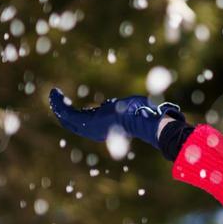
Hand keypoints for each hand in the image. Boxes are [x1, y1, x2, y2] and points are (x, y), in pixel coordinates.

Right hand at [48, 88, 186, 151]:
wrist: (144, 120)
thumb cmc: (147, 115)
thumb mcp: (143, 108)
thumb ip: (149, 109)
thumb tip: (169, 108)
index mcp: (107, 128)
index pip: (87, 124)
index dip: (78, 116)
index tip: (73, 105)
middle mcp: (96, 130)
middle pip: (74, 123)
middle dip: (64, 111)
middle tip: (57, 100)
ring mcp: (89, 128)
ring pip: (67, 118)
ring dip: (58, 106)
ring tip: (53, 95)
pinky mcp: (85, 122)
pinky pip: (66, 113)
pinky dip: (59, 104)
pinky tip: (54, 93)